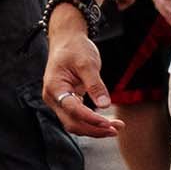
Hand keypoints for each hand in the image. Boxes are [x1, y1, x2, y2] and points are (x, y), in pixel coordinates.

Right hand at [42, 15, 122, 137]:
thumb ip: (95, 85)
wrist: (67, 40)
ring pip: (75, 122)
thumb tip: (105, 105)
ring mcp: (59, 100)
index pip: (72, 109)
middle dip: (94, 129)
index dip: (90, 118)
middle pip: (72, 122)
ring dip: (94, 128)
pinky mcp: (67, 100)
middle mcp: (54, 98)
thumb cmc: (75, 49)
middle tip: (116, 129)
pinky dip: (92, 121)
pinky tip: (107, 122)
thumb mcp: (87, 63)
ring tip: (116, 127)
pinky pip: (78, 116)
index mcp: (55, 88)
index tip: (108, 123)